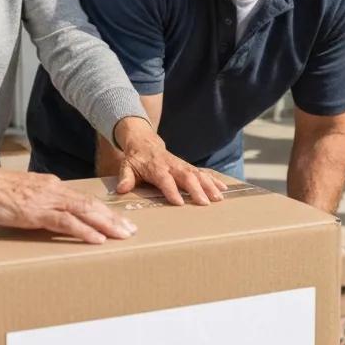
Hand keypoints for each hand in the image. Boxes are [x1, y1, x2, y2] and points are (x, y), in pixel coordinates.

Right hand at [0, 164, 135, 244]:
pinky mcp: (34, 212)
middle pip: (90, 204)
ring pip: (84, 211)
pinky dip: (83, 230)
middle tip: (131, 230)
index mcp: (51, 186)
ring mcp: (45, 200)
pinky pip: (65, 222)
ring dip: (106, 224)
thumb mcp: (22, 192)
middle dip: (113, 218)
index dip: (103, 210)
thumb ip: (38, 200)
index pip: (83, 198)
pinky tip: (97, 239)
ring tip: (122, 235)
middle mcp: (53, 190)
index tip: (118, 220)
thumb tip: (50, 212)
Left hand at [112, 117, 226, 205]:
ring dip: (209, 185)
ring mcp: (182, 165)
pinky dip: (214, 180)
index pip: (165, 179)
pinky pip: (203, 172)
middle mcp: (171, 165)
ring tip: (219, 197)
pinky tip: (224, 188)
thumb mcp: (126, 166)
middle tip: (205, 203)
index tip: (179, 202)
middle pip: (186, 176)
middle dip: (196, 189)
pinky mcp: (188, 166)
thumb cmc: (135, 159)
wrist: (144, 141)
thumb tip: (121, 189)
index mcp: (156, 167)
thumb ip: (125, 177)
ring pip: (198, 174)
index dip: (171, 190)